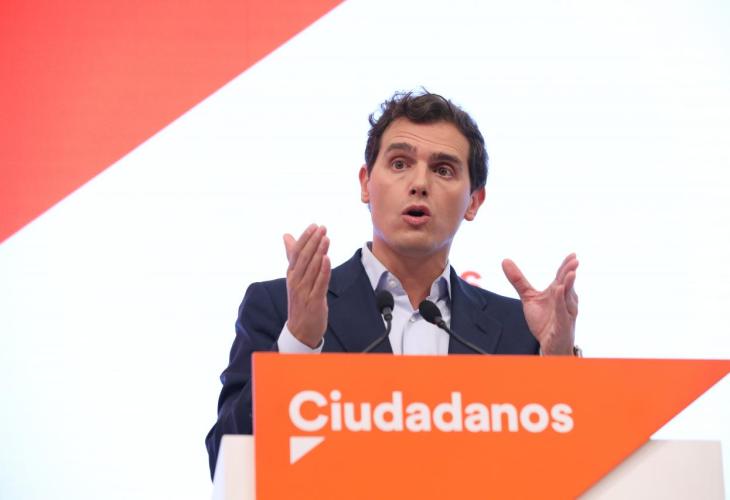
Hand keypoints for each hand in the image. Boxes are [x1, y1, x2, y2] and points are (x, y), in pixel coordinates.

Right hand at [283, 224, 330, 347]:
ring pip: (311, 268)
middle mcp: (295, 281)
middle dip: (313, 241)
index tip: (314, 226)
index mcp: (291, 274)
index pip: (296, 252)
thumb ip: (292, 256)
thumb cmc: (300, 300)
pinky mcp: (314, 301)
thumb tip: (287, 236)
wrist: (300, 330)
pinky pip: (319, 284)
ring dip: (319, 252)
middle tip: (322, 228)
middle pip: (303, 258)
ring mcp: (304, 291)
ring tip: (326, 238)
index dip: (305, 238)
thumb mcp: (295, 277)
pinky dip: (323, 271)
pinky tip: (327, 259)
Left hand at [502, 254, 578, 354]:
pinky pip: (562, 313)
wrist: (548, 345)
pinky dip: (561, 302)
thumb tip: (505, 260)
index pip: (563, 276)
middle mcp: (565, 301)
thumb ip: (518, 280)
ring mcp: (565, 313)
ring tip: (570, 273)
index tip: (572, 254)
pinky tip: (560, 291)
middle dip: (570, 272)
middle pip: (567, 283)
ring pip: (568, 297)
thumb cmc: (544, 320)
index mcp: (559, 293)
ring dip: (569, 285)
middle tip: (574, 260)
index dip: (567, 265)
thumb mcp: (528, 298)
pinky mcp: (562, 325)